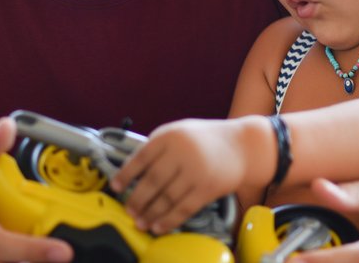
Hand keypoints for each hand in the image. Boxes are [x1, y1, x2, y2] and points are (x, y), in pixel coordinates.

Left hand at [111, 118, 252, 234]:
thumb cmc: (206, 139)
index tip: (115, 187)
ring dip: (151, 213)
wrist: (242, 145)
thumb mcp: (180, 131)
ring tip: (140, 222)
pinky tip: (158, 226)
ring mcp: (196, 171)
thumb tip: (133, 171)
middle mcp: (182, 152)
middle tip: (128, 211)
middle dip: (137, 199)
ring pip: (167, 197)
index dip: (126, 174)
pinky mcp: (208, 188)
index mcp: (170, 135)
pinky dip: (169, 220)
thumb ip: (159, 146)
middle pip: (152, 180)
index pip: (141, 157)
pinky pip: (184, 208)